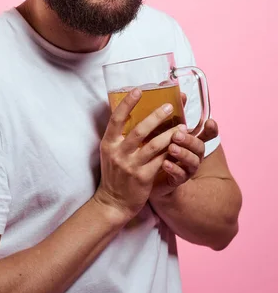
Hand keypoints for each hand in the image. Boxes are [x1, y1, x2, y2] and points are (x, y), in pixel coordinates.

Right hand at [93, 89, 185, 222]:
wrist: (113, 202)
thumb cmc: (114, 174)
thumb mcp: (110, 153)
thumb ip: (119, 136)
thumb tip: (130, 114)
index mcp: (109, 143)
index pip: (116, 118)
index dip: (127, 103)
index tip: (138, 90)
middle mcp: (118, 152)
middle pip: (139, 129)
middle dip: (157, 116)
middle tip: (170, 106)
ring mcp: (130, 165)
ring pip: (154, 145)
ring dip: (170, 134)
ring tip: (182, 127)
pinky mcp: (143, 177)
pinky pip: (161, 160)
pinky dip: (171, 152)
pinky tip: (180, 146)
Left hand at [150, 115, 218, 198]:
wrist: (149, 176)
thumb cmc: (159, 148)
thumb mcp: (164, 128)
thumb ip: (172, 111)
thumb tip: (176, 90)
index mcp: (192, 140)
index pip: (208, 134)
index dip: (211, 129)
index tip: (210, 121)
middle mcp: (193, 154)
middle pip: (199, 147)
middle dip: (190, 140)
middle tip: (177, 134)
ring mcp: (187, 168)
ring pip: (192, 162)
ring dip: (183, 154)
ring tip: (171, 148)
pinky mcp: (177, 180)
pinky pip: (180, 176)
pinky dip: (174, 169)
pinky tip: (165, 163)